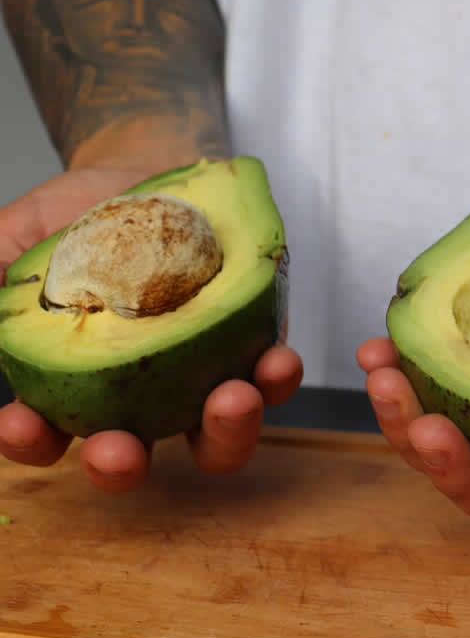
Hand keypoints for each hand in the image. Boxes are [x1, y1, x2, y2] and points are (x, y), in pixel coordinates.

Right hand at [0, 168, 302, 491]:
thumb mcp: (23, 235)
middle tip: (119, 451)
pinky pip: (268, 377)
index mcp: (75, 383)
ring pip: (214, 432)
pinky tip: (276, 361)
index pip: (45, 432)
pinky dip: (276, 376)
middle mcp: (140, 394)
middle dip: (125, 464)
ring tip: (229, 401)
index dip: (31, 441)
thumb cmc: (79, 214)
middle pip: (134, 453)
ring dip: (225, 431)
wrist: (147, 172)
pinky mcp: (249, 345)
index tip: (20, 424)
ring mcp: (198, 375)